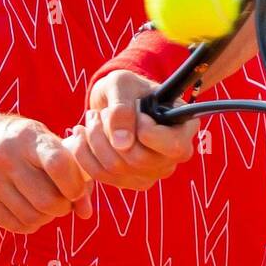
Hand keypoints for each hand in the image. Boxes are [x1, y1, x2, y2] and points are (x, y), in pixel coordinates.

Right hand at [0, 114, 93, 234]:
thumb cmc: (21, 144)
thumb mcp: (45, 144)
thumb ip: (72, 173)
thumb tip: (86, 212)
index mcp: (28, 137)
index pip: (58, 164)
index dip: (75, 185)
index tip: (77, 190)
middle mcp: (5, 156)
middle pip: (47, 200)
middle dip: (63, 207)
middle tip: (63, 202)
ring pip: (31, 217)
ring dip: (46, 218)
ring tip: (45, 206)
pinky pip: (13, 225)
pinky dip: (28, 225)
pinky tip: (28, 211)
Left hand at [68, 70, 199, 190]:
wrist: (113, 102)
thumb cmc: (127, 88)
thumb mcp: (123, 84)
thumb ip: (123, 108)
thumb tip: (122, 143)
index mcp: (184, 128)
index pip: (174, 146)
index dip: (148, 132)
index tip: (135, 114)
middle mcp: (173, 156)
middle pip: (139, 159)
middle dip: (110, 133)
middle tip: (100, 113)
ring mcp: (153, 172)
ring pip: (116, 168)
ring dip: (94, 140)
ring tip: (91, 118)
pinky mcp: (131, 182)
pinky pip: (102, 176)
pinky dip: (84, 153)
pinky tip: (81, 135)